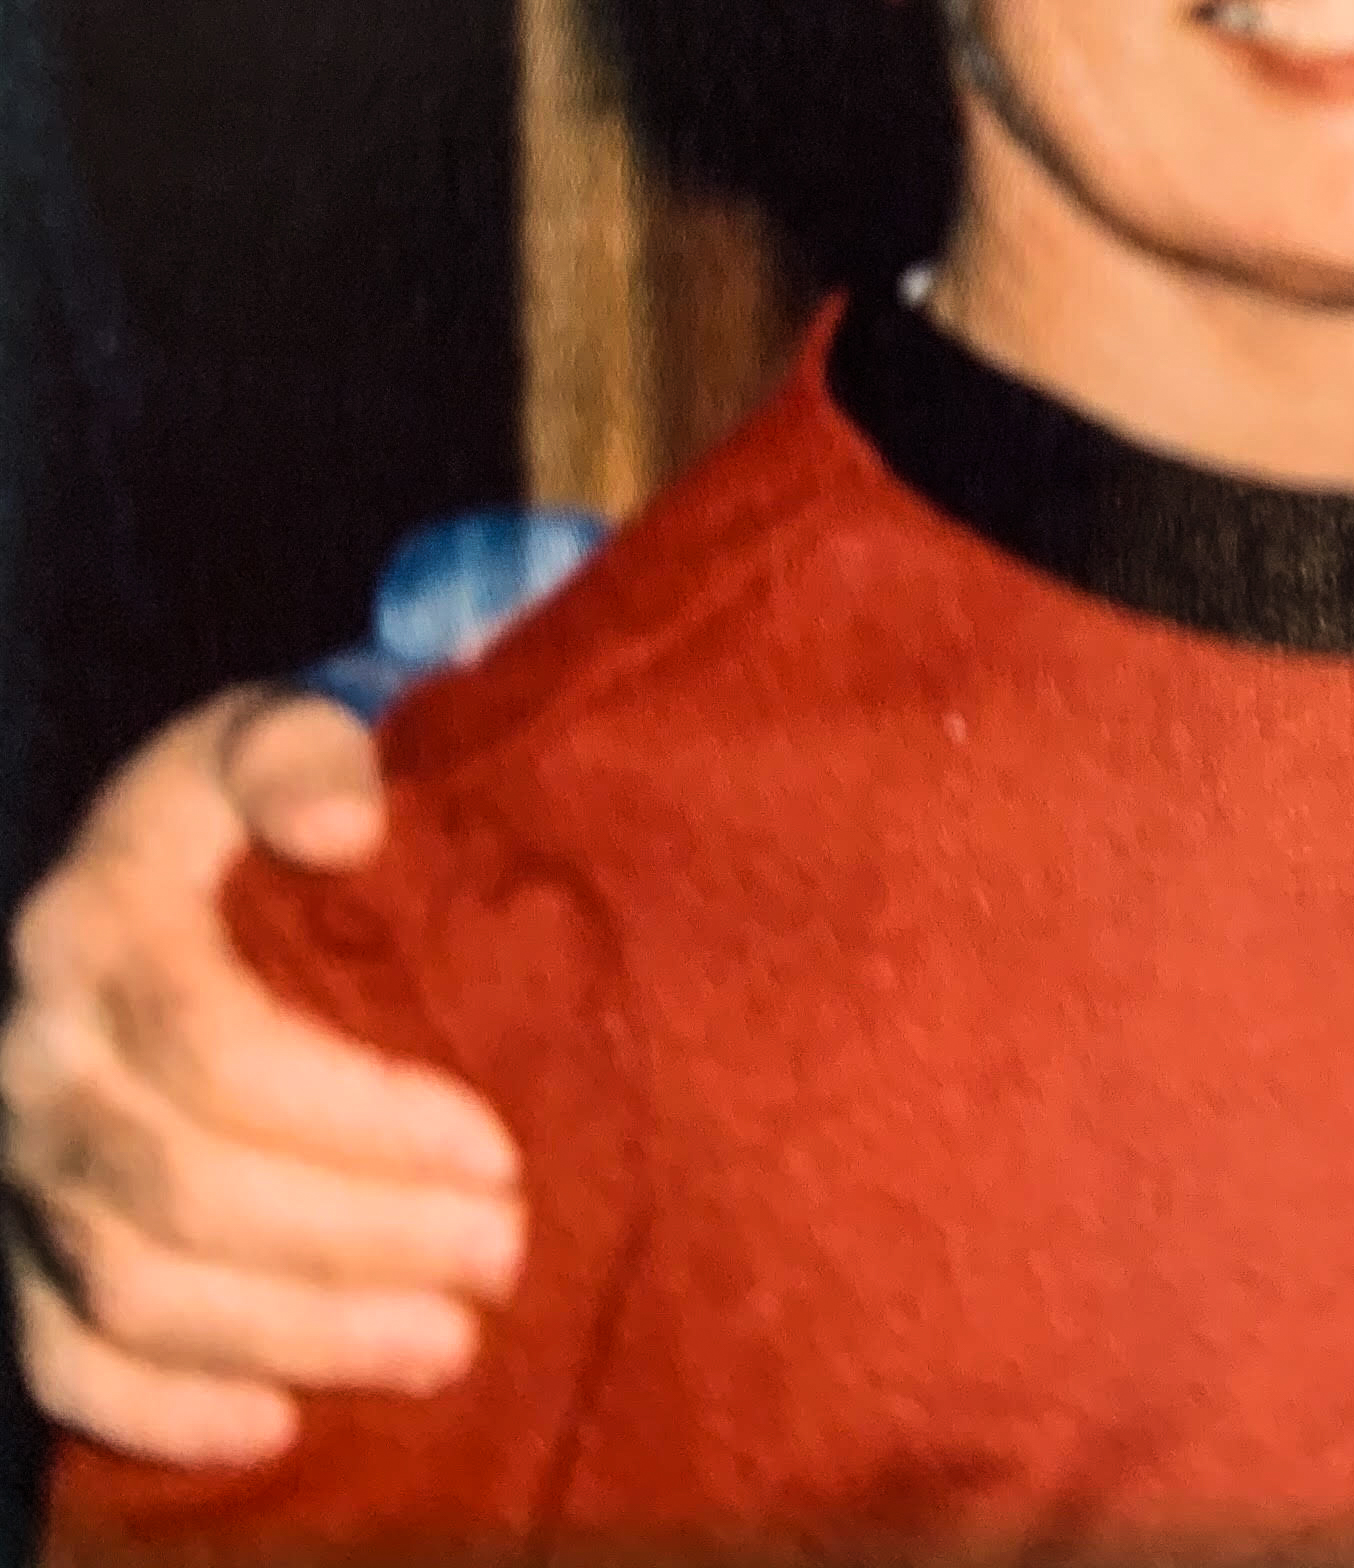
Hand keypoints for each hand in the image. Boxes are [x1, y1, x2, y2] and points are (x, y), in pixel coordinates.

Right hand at [2, 687, 522, 1463]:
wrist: (156, 858)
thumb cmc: (251, 804)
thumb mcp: (280, 727)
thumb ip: (307, 753)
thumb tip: (345, 824)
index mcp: (95, 927)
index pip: (217, 1051)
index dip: (359, 1116)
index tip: (498, 1148)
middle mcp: (37, 1057)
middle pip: (181, 1190)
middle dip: (355, 1241)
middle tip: (505, 1257)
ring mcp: (18, 1163)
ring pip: (132, 1290)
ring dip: (296, 1335)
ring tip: (448, 1345)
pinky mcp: (20, 1240)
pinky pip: (60, 1356)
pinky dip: (162, 1409)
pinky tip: (277, 1425)